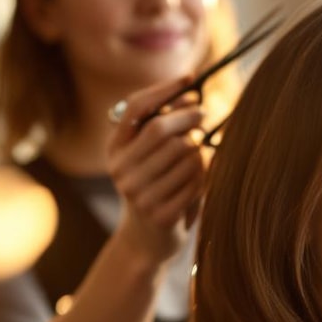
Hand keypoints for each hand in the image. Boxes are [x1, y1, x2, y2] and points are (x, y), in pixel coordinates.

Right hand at [106, 77, 207, 264]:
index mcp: (115, 151)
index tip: (189, 78)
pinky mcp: (161, 214)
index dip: (163, 90)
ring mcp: (139, 194)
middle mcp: (121, 170)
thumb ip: (161, 130)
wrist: (146, 243)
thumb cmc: (155, 190)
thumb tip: (191, 95)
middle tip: (205, 114)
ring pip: (185, 153)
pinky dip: (205, 176)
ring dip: (200, 151)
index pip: (136, 109)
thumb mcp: (147, 159)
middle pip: (161, 129)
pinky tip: (200, 182)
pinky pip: (197, 180)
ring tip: (198, 160)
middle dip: (189, 116)